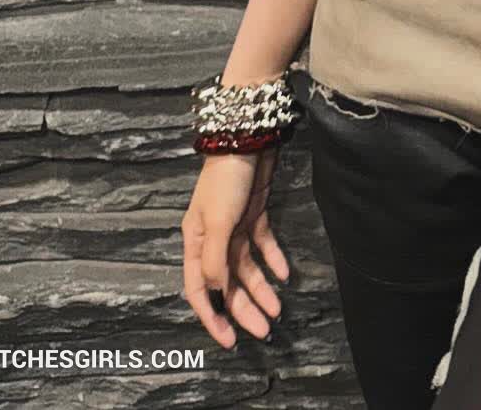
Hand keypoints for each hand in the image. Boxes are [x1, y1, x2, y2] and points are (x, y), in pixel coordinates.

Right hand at [181, 146, 288, 348]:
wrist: (248, 140)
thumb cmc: (225, 180)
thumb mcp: (217, 221)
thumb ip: (215, 258)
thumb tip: (216, 291)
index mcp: (196, 243)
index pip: (200, 290)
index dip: (212, 316)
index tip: (228, 340)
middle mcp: (213, 239)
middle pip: (227, 283)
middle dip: (243, 309)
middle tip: (263, 330)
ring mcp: (234, 228)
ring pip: (247, 268)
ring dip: (261, 289)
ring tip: (277, 310)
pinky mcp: (254, 214)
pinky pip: (264, 245)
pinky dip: (274, 260)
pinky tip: (284, 275)